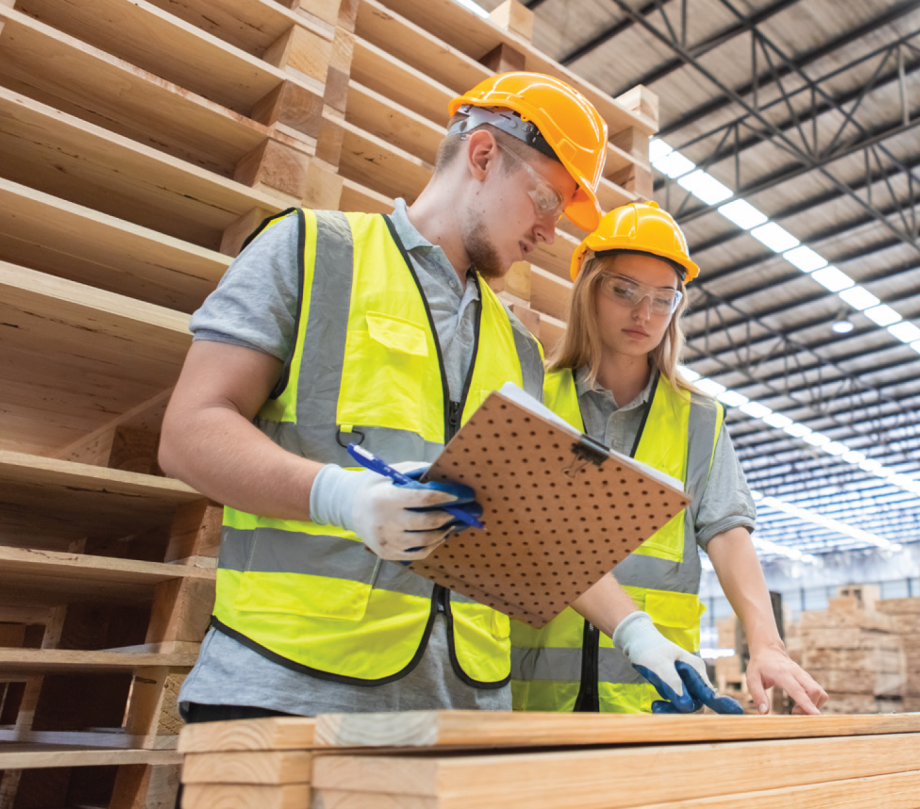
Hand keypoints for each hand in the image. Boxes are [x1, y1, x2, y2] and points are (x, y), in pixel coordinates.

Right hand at [310, 462, 480, 560]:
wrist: (349, 506)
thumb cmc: (377, 485)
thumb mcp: (393, 471)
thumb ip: (419, 473)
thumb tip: (448, 477)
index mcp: (386, 498)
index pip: (424, 498)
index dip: (449, 496)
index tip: (466, 494)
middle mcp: (386, 522)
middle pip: (430, 522)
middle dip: (455, 515)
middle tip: (471, 510)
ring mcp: (387, 541)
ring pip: (428, 540)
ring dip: (447, 530)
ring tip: (457, 521)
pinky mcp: (388, 554)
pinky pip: (419, 553)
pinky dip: (435, 544)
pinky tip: (441, 533)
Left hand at [613, 611, 742, 714]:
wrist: (637, 639)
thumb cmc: (648, 648)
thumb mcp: (658, 665)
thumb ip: (673, 684)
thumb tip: (687, 706)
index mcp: (695, 669)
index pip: (710, 693)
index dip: (722, 705)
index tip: (736, 713)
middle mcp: (695, 677)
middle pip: (696, 703)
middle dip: (680, 710)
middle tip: (657, 708)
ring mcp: (687, 682)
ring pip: (686, 705)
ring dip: (671, 709)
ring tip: (654, 706)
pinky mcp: (678, 686)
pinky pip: (678, 702)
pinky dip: (668, 706)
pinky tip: (655, 704)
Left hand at [746, 644, 827, 714]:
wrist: (768, 650)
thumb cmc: (759, 666)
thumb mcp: (751, 679)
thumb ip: (758, 695)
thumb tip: (765, 712)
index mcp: (782, 673)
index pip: (797, 689)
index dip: (807, 703)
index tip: (816, 715)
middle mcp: (797, 673)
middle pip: (815, 691)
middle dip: (811, 707)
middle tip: (794, 713)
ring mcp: (804, 675)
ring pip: (820, 692)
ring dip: (814, 705)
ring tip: (796, 710)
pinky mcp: (808, 679)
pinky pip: (818, 692)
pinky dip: (814, 702)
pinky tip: (801, 704)